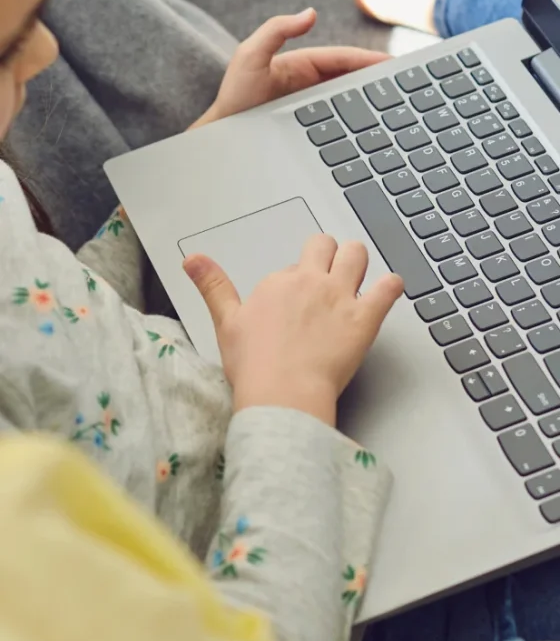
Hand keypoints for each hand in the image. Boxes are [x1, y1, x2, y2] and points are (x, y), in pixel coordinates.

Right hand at [183, 235, 402, 425]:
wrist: (283, 395)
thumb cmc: (255, 367)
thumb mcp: (226, 322)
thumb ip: (212, 285)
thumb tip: (191, 259)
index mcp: (279, 282)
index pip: (292, 267)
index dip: (295, 282)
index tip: (294, 302)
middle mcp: (311, 282)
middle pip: (326, 245)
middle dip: (329, 254)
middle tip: (328, 274)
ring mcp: (340, 298)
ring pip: (357, 254)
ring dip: (358, 260)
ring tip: (357, 275)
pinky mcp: (365, 318)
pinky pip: (388, 289)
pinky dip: (392, 286)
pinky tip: (389, 289)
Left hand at [195, 9, 388, 124]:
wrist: (221, 139)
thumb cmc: (234, 98)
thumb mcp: (249, 56)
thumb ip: (275, 30)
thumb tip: (312, 12)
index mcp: (302, 64)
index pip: (344, 59)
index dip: (370, 60)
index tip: (394, 63)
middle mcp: (310, 84)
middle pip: (352, 80)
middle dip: (379, 81)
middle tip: (409, 86)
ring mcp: (311, 108)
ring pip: (350, 104)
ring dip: (373, 105)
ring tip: (401, 111)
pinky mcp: (311, 130)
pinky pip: (340, 125)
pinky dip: (359, 126)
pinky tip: (376, 135)